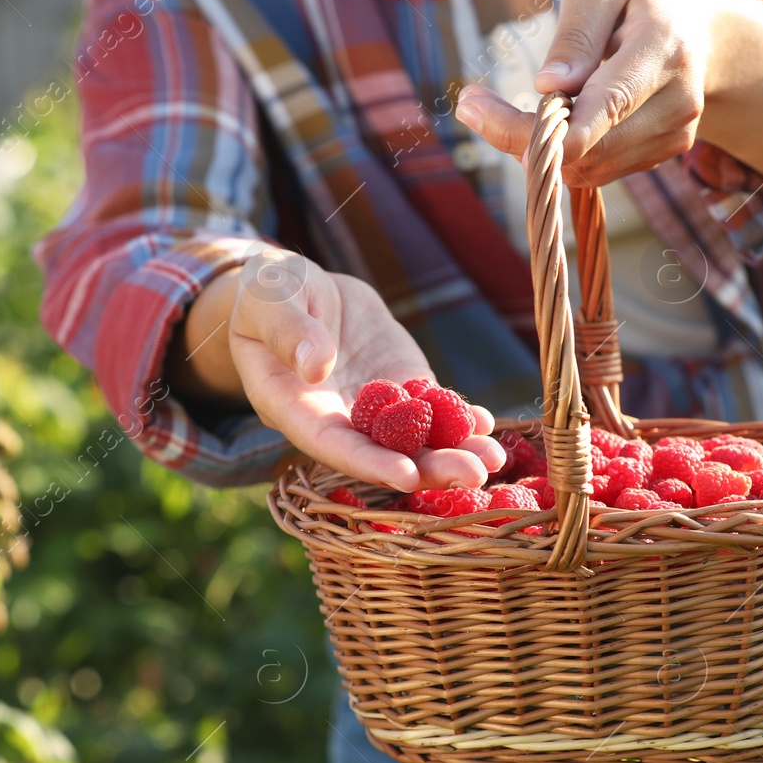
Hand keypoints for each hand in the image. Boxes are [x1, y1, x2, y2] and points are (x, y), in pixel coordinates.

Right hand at [224, 251, 502, 491]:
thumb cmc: (268, 293)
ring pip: (414, 439)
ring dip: (454, 451)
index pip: (331, 445)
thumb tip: (316, 365)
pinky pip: (431, 409)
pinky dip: (459, 419)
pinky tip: (486, 424)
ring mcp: (372, 406)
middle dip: (428, 467)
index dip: (368, 463)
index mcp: (293, 407)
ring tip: (494, 458)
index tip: (406, 475)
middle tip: (474, 474)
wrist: (298, 288)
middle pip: (381, 453)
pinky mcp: (400, 385)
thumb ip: (287, 331)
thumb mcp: (269, 300)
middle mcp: (334, 418)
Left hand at [454, 0, 762, 190]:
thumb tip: (548, 87)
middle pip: (587, 149)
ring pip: (588, 168)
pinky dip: (568, 152)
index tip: (477, 110)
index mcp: (664, 50)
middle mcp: (678, 102)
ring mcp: (676, 135)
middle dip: (522, 136)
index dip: (541, 128)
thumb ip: (575, 34)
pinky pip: (599, 170)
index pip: (604, 108)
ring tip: (519, 107)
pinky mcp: (665, 154)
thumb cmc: (642, 3)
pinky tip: (561, 118)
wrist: (703, 32)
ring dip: (542, 148)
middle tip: (474, 105)